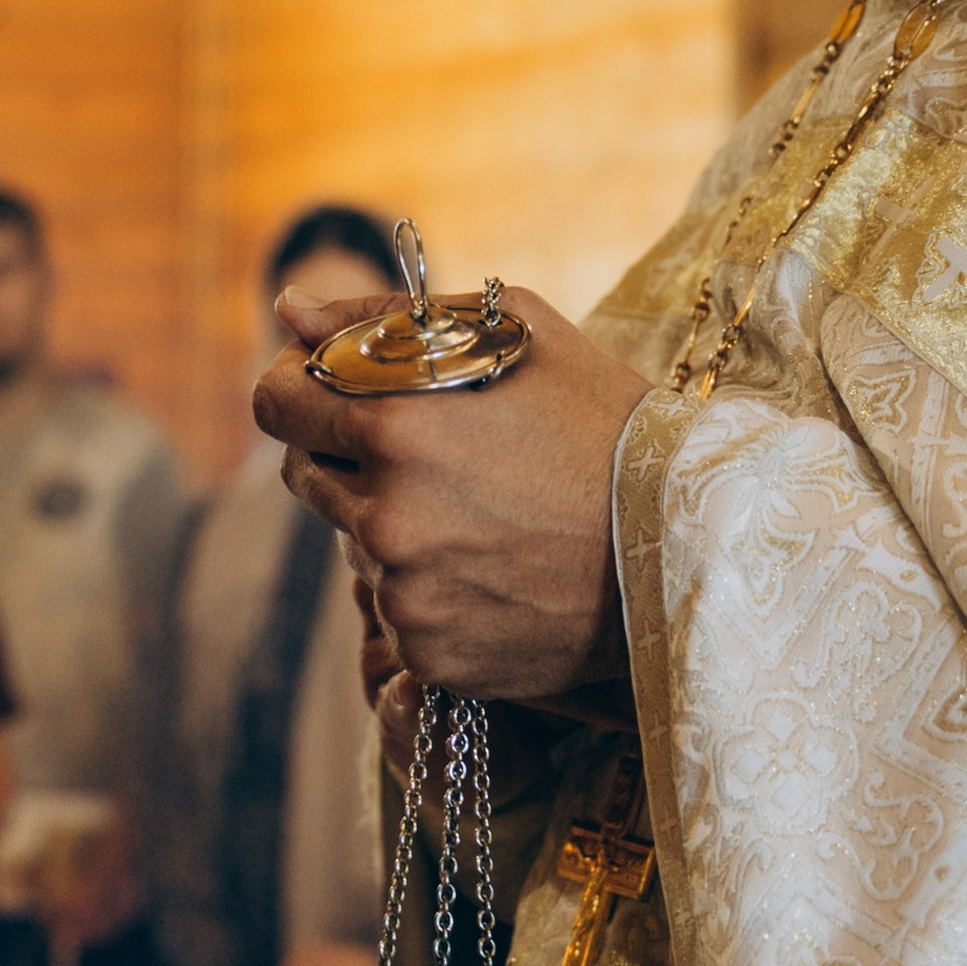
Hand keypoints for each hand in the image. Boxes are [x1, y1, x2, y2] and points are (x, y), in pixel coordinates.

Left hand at [255, 288, 647, 704]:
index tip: (330, 391)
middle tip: (432, 454)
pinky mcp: (429, 654)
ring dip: (392, 527)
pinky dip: (429, 592)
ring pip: (354, 548)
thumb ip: (382, 318)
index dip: (299, 391)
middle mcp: (387, 516)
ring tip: (485, 515)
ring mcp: (405, 594)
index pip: (277, 405)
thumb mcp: (512, 335)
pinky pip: (396, 612)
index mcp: (396, 426)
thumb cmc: (606, 424)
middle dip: (348, 457)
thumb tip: (289, 310)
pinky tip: (497, 571)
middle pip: (305, 476)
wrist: (689, 547)